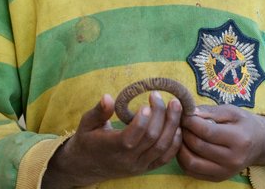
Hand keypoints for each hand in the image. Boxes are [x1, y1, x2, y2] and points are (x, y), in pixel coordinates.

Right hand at [42, 91, 182, 187]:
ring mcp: (138, 166)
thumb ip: (98, 111)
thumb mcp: (86, 124)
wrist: (85, 166)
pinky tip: (178, 126)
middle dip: (160, 115)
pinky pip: (166, 158)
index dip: (142, 120)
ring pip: (162, 147)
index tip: (146, 103)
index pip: (131, 137)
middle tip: (160, 97)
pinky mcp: (145, 168)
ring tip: (175, 106)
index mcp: (111, 148)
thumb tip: (108, 97)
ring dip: (172, 125)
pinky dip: (175, 142)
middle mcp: (127, 159)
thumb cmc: (86, 140)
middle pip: (151, 138)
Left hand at [177, 105, 264, 181]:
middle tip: (180, 121)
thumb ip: (210, 111)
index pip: (207, 132)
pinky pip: (191, 171)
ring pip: (191, 162)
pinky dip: (183, 158)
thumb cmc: (244, 124)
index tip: (183, 112)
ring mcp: (224, 172)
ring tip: (181, 133)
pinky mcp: (217, 178)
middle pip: (197, 146)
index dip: (190, 121)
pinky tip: (184, 146)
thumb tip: (189, 112)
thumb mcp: (231, 111)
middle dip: (184, 131)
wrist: (259, 144)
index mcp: (238, 140)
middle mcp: (232, 160)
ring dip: (180, 146)